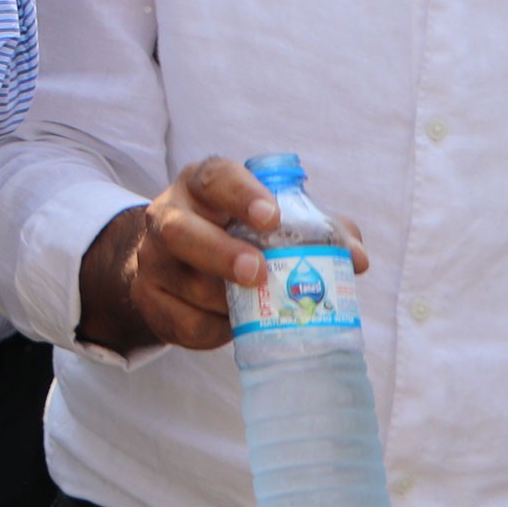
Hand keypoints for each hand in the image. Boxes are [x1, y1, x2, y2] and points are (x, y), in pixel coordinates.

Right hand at [76, 158, 370, 355]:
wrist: (178, 270)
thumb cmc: (238, 236)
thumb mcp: (273, 224)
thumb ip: (319, 231)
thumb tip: (356, 259)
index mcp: (203, 186)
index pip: (216, 177)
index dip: (242, 195)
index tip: (273, 218)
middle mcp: (169, 215)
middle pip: (181, 230)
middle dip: (220, 252)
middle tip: (257, 272)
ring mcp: (154, 259)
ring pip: (184, 282)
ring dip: (225, 299)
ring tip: (257, 305)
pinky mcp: (151, 299)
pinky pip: (184, 322)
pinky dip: (215, 329)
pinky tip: (233, 323)